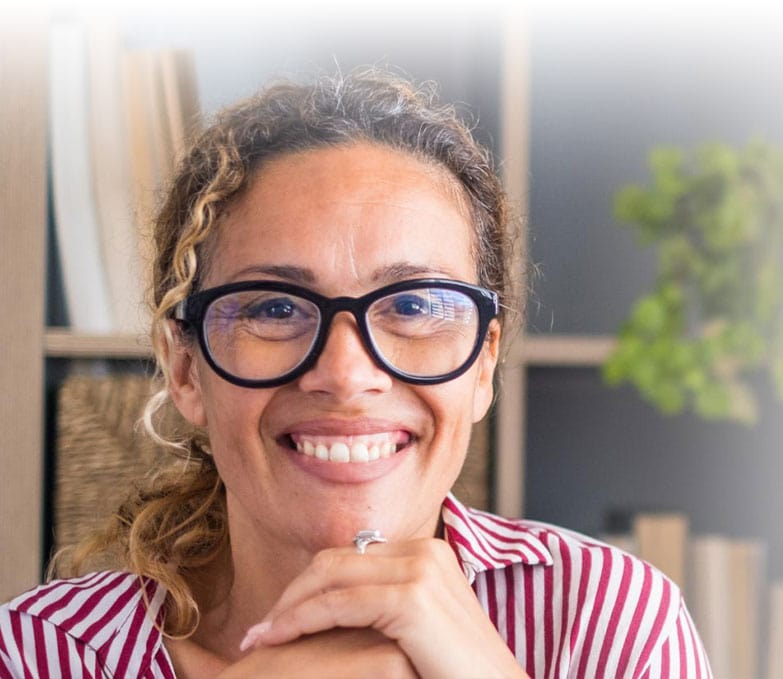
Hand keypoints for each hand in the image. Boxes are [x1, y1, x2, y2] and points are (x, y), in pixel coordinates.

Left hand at [240, 538, 528, 678]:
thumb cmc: (455, 674)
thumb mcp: (420, 631)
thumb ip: (387, 608)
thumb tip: (336, 608)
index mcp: (426, 553)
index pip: (350, 556)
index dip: (309, 585)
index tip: (279, 617)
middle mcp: (424, 551)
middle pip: (335, 559)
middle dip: (292, 593)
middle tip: (259, 629)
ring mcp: (420, 570)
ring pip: (330, 576)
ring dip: (288, 606)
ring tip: (259, 637)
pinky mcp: (412, 599)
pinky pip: (338, 603)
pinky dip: (300, 619)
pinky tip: (277, 640)